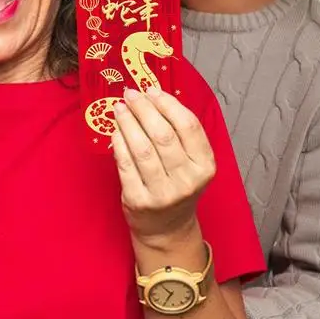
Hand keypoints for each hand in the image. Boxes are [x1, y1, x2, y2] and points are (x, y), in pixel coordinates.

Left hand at [111, 86, 215, 246]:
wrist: (167, 228)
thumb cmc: (177, 187)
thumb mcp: (191, 163)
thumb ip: (179, 135)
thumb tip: (154, 96)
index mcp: (205, 166)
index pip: (188, 126)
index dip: (168, 104)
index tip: (151, 90)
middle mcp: (187, 180)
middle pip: (162, 135)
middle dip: (144, 109)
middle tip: (130, 94)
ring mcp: (162, 193)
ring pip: (142, 148)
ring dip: (128, 122)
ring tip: (119, 108)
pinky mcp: (138, 200)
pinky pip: (125, 164)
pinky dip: (118, 143)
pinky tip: (114, 129)